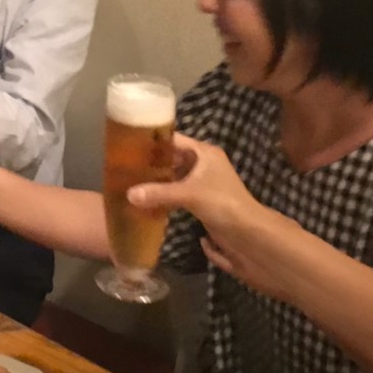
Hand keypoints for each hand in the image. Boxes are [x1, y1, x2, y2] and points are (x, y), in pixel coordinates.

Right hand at [126, 133, 280, 292]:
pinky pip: (176, 191)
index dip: (152, 142)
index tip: (128, 146)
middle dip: (150, 163)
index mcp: (204, 152)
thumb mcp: (189, 194)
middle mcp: (202, 163)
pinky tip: (145, 198)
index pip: (172, 140)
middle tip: (123, 166)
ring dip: (155, 180)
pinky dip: (162, 193)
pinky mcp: (200, 199)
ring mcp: (202, 181)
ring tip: (129, 181)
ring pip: (173, 175)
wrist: (248, 233)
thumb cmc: (223, 203)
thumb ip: (159, 193)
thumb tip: (128, 194)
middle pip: (171, 158)